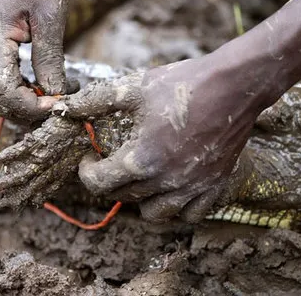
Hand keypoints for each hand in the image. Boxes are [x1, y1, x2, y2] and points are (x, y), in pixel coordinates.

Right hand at [0, 0, 67, 122]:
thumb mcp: (49, 15)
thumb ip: (50, 57)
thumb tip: (56, 93)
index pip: (6, 94)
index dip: (33, 106)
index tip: (60, 102)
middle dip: (31, 108)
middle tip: (63, 102)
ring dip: (27, 100)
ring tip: (58, 92)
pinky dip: (20, 87)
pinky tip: (43, 82)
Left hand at [55, 40, 275, 222]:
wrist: (234, 85)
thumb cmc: (184, 85)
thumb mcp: (134, 88)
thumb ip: (96, 101)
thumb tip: (66, 108)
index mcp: (142, 159)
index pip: (100, 184)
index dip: (86, 172)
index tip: (88, 159)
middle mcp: (166, 181)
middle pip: (125, 197)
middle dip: (111, 181)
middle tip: (111, 162)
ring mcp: (192, 187)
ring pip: (157, 213)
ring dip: (141, 200)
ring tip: (140, 179)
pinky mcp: (214, 185)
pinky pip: (191, 214)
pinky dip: (177, 208)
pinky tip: (172, 188)